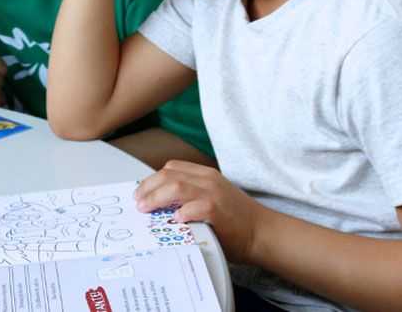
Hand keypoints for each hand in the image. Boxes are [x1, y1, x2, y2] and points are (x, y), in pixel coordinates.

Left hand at [133, 160, 269, 263]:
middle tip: (138, 202)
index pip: (172, 168)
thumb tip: (160, 204)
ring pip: (176, 186)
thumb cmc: (237, 220)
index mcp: (206, 174)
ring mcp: (214, 193)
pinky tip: (174, 219)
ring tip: (146, 210)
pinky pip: (195, 207)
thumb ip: (190, 195)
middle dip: (148, 187)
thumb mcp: (212, 197)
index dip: (152, 179)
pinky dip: (181, 212)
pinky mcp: (219, 210)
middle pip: (168, 174)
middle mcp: (208, 180)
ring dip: (156, 198)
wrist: (263, 232)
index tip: (141, 192)